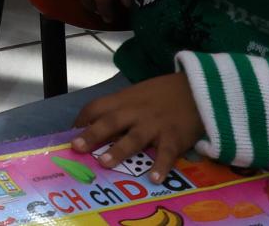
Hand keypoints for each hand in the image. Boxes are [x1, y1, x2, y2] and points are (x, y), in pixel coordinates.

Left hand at [73, 73, 204, 183]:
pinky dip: (161, 166)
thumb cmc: (163, 94)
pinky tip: (154, 178)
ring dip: (119, 151)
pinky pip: (166, 153)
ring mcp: (155, 125)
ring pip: (134, 138)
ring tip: (104, 163)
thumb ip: (120, 108)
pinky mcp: (175, 137)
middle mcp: (136, 112)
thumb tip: (97, 125)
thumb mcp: (136, 94)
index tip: (70, 135)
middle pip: (110, 122)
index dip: (81, 121)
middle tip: (77, 147)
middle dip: (92, 135)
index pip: (96, 107)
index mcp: (124, 100)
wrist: (197, 90)